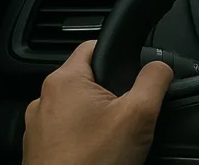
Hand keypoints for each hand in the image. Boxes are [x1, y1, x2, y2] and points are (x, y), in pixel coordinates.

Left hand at [23, 40, 173, 164]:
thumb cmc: (94, 162)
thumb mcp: (140, 114)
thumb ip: (154, 80)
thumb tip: (161, 65)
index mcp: (63, 81)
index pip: (93, 46)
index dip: (119, 54)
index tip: (134, 73)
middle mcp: (43, 100)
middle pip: (88, 80)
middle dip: (112, 93)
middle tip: (129, 114)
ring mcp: (37, 127)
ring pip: (78, 108)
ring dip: (97, 118)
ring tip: (114, 139)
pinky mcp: (38, 150)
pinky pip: (66, 132)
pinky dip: (83, 138)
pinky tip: (98, 154)